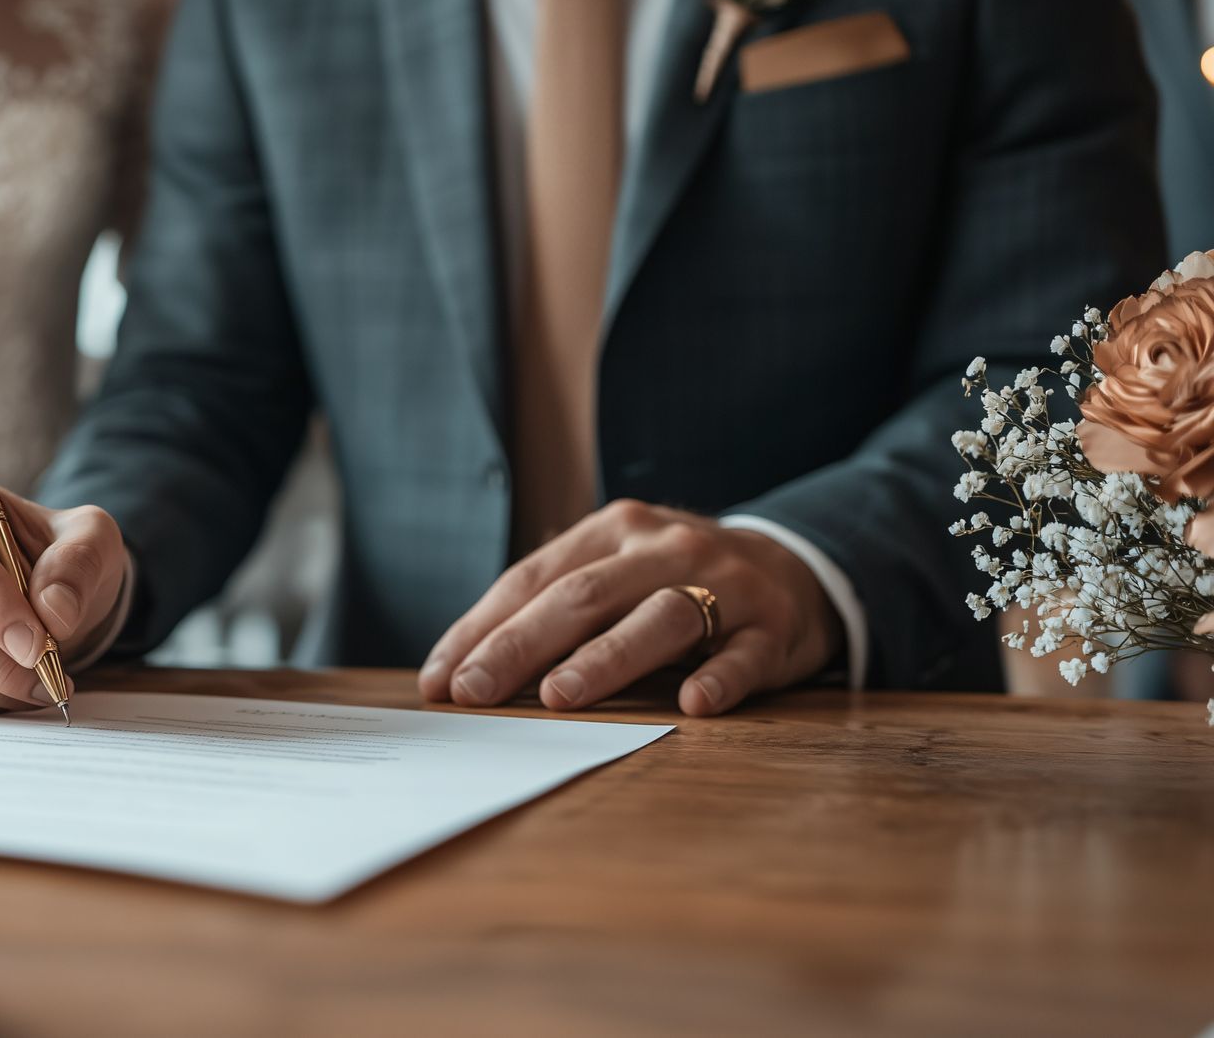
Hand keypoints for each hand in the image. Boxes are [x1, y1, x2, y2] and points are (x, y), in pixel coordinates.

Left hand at [418, 500, 841, 716]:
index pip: (533, 579)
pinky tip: (694, 704)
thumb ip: (553, 610)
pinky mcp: (773, 625)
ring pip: (658, 618)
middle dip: (520, 646)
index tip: (441, 679)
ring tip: (558, 696)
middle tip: (475, 691)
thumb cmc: (676, 582)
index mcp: (611, 532)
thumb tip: (464, 671)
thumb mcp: (616, 575)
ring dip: (606, 658)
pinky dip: (720, 678)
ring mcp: (723, 584)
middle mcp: (663, 547)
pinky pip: (745, 655)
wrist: (795, 567)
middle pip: (583, 596)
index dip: (481, 628)